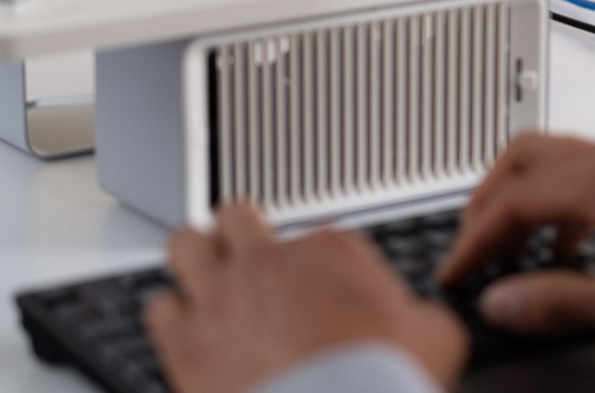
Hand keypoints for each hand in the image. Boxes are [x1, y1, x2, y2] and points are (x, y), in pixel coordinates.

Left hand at [145, 205, 466, 392]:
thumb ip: (422, 315)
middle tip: (251, 257)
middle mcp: (270, 261)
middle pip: (239, 218)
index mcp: (331, 249)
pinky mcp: (185, 340)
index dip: (321, 265)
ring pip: (185, 244)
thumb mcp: (436, 335)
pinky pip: (158, 307)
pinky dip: (172, 315)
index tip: (326, 289)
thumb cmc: (384, 379)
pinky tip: (185, 329)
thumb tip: (421, 321)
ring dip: (195, 258)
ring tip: (206, 278)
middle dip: (243, 234)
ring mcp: (221, 296)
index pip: (318, 236)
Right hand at [438, 134, 594, 345]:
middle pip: (527, 157)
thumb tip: (501, 302)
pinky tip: (565, 255)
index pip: (516, 196)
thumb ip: (560, 303)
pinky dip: (559, 212)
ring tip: (512, 255)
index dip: (475, 236)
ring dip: (524, 204)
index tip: (456, 270)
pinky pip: (587, 182)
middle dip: (489, 201)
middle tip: (473, 247)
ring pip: (556, 165)